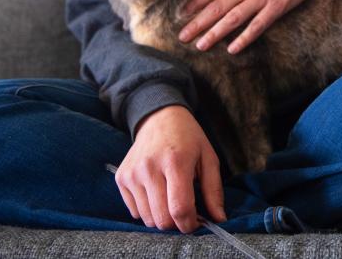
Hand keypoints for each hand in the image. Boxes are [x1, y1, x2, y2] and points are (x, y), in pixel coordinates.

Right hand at [114, 105, 225, 232]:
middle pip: (162, 219)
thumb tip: (219, 219)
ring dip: (161, 216)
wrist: (160, 118)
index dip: (190, 223)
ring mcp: (132, 173)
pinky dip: (147, 209)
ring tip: (170, 197)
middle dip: (176, 222)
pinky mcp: (121, 178)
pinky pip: (134, 211)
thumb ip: (213, 190)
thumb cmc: (188, 139)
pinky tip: (156, 191)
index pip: (180, 208)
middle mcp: (150, 168)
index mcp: (176, 161)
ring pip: (147, 219)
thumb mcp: (208, 158)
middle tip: (184, 209)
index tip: (196, 222)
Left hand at [179, 0, 314, 53]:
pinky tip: (233, 49)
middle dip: (198, 23)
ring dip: (215, 33)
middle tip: (182, 37)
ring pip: (232, 19)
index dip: (196, 3)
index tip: (182, 13)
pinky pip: (257, 26)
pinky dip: (244, 38)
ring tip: (200, 46)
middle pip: (217, 7)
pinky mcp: (276, 8)